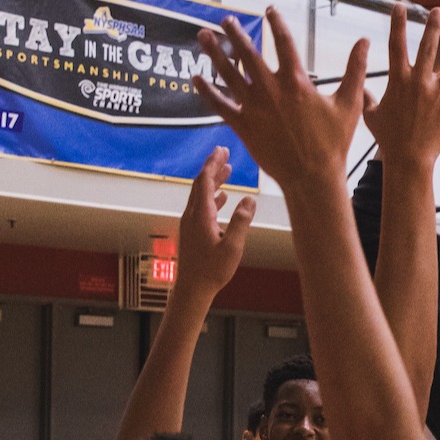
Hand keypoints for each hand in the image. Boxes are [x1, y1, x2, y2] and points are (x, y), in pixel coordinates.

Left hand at [175, 146, 255, 297]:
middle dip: (213, 167)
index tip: (222, 149)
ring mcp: (191, 224)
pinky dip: (213, 197)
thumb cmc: (211, 272)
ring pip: (201, 195)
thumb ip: (241, 222)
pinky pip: (202, 207)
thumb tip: (249, 200)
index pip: (205, 181)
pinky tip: (223, 198)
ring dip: (214, 182)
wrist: (192, 290)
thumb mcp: (232, 247)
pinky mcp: (192, 232)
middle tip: (224, 153)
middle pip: (201, 184)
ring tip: (227, 171)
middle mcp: (192, 216)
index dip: (213, 164)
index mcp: (201, 216)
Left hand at [195, 9, 368, 196]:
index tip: (268, 10)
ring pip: (229, 74)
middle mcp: (271, 90)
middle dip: (235, 34)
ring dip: (214, 53)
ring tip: (203, 36)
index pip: (284, 43)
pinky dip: (207, 91)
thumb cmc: (334, 143)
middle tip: (225, 19)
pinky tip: (196, 78)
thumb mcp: (350, 103)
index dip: (276, 23)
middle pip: (248, 54)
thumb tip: (365, 41)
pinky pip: (221, 105)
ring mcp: (254, 108)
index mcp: (297, 81)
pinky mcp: (243, 126)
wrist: (313, 176)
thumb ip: (356, 69)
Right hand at [363, 6, 439, 171]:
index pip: (396, 45)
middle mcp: (420, 82)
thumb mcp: (370, 114)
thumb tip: (358, 86)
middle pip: (428, 47)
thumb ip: (366, 96)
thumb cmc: (388, 138)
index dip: (397, 24)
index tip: (399, 6)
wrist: (408, 159)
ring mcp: (439, 94)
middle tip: (438, 9)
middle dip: (433, 26)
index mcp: (399, 80)